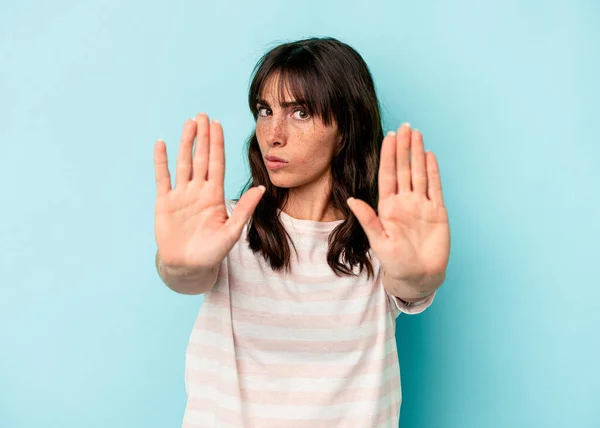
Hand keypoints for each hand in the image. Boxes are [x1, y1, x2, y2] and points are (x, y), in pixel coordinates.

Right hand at [154, 113, 264, 271]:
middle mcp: (198, 191)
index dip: (217, 144)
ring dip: (185, 144)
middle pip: (201, 158)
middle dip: (202, 137)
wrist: (188, 266)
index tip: (217, 125)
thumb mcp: (232, 231)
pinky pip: (163, 178)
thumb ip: (244, 209)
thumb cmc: (212, 252)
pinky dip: (161, 161)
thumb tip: (261, 189)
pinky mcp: (165, 202)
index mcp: (214, 195)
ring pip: (183, 163)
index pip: (216, 164)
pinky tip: (161, 144)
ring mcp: (181, 195)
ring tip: (188, 124)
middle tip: (202, 115)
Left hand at [347, 123, 449, 281]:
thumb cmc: (395, 263)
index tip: (388, 137)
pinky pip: (435, 187)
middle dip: (403, 148)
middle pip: (404, 169)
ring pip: (419, 173)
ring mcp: (421, 205)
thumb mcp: (379, 241)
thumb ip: (368, 220)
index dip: (388, 156)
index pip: (388, 175)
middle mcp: (404, 202)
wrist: (418, 277)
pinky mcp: (437, 211)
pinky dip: (433, 171)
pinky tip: (430, 156)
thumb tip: (351, 200)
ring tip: (417, 134)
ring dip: (418, 154)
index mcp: (388, 207)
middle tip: (404, 126)